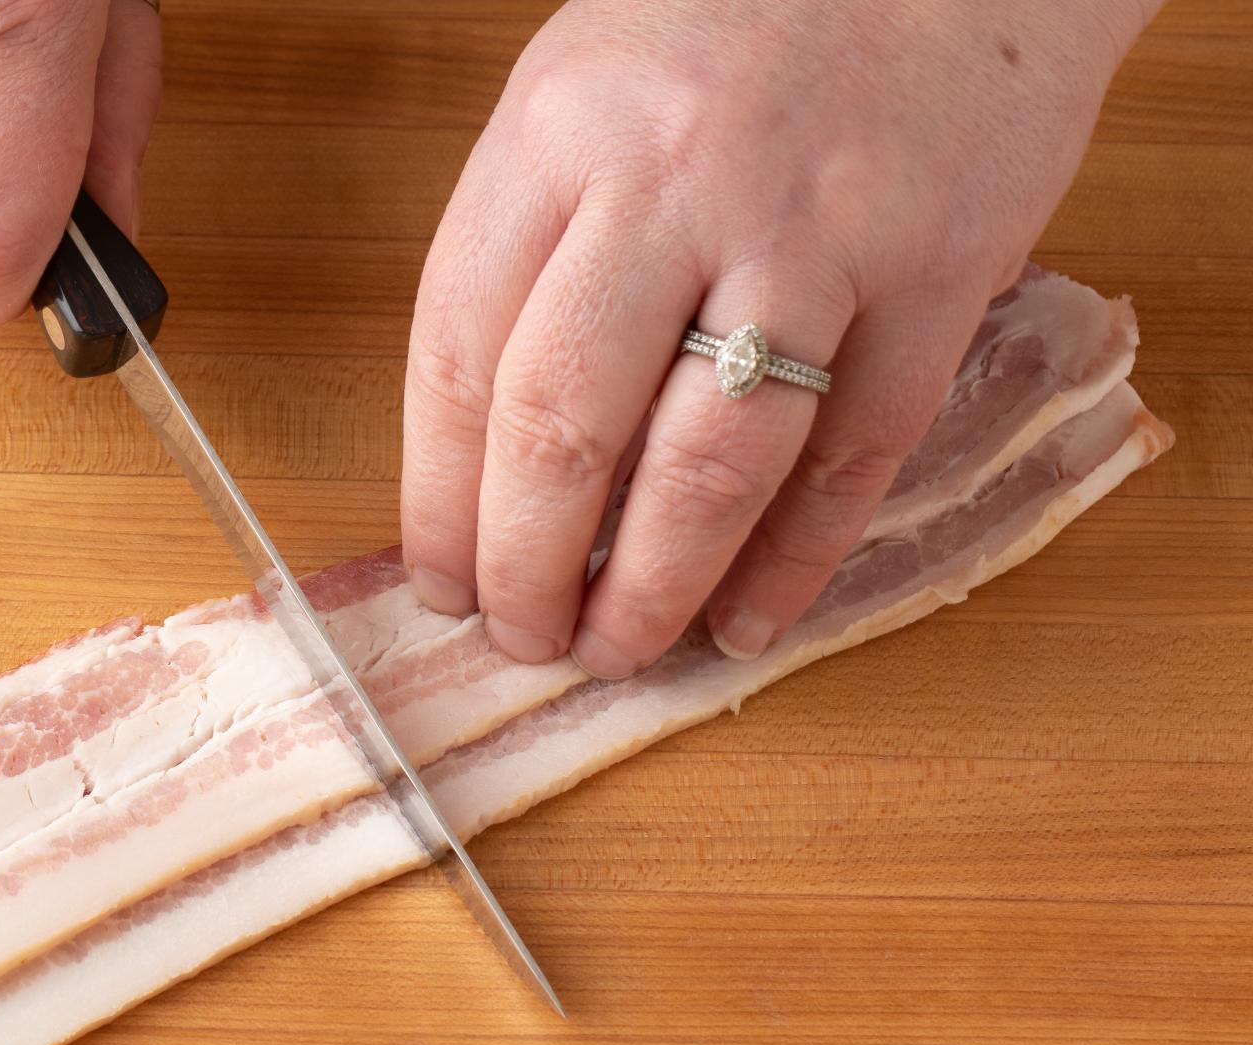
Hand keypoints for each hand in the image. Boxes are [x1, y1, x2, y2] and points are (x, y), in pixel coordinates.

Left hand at [400, 0, 1156, 670]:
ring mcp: (813, 232)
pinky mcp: (937, 274)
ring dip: (650, 587)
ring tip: (616, 649)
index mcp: (559, 134)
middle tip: (524, 638)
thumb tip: (484, 450)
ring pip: (708, 464)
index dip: (439, 500)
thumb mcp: (584, 88)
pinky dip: (794, 562)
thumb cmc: (742, 25)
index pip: (460, 356)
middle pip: (565, 428)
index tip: (439, 581)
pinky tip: (747, 621)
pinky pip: (852, 456)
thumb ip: (530, 244)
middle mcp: (674, 183)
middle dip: (527, 568)